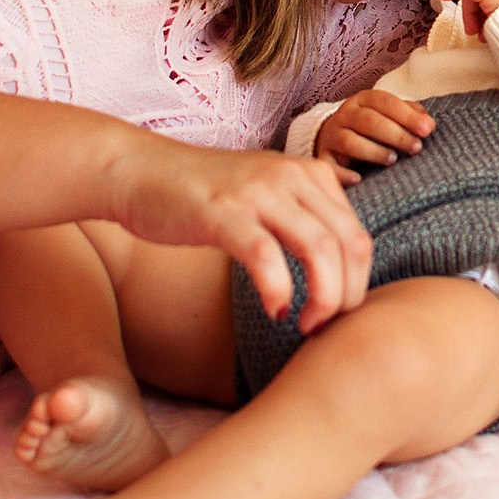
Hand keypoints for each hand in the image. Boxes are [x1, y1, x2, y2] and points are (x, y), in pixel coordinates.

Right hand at [107, 142, 371, 333]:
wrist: (140, 171)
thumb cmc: (203, 194)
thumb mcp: (267, 194)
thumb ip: (304, 218)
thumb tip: (341, 265)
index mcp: (309, 174)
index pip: (358, 237)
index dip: (357, 285)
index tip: (335, 315)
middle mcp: (291, 176)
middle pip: (349, 245)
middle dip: (347, 297)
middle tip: (324, 327)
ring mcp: (257, 192)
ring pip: (319, 250)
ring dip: (322, 298)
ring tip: (305, 324)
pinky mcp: (222, 212)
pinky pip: (266, 256)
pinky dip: (278, 290)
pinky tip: (273, 309)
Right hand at [315, 90, 435, 168]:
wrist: (331, 137)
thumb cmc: (369, 127)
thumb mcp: (387, 114)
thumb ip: (409, 115)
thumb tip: (428, 123)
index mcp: (363, 100)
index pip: (384, 101)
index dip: (407, 115)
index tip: (427, 129)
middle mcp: (345, 115)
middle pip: (368, 121)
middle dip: (395, 134)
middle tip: (416, 147)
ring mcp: (332, 137)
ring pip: (350, 141)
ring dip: (373, 151)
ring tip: (393, 160)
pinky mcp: (324, 158)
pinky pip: (329, 166)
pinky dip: (342, 174)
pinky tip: (358, 179)